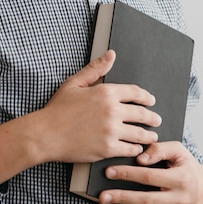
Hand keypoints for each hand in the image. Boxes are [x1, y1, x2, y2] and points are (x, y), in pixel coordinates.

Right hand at [0, 50, 160, 185]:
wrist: (45, 134)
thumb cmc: (58, 109)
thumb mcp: (75, 83)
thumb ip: (96, 69)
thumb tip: (111, 54)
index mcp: (106, 92)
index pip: (135, 92)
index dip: (146, 97)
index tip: (151, 101)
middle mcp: (112, 110)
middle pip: (142, 114)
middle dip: (152, 117)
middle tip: (156, 120)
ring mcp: (111, 131)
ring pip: (140, 133)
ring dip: (149, 135)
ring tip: (152, 137)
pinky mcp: (108, 148)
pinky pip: (130, 149)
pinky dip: (136, 149)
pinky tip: (137, 149)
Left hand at [97, 141, 202, 203]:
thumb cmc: (186, 166)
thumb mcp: (178, 150)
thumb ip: (159, 148)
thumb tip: (140, 158)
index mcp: (182, 179)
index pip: (149, 177)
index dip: (128, 174)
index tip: (109, 172)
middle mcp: (180, 200)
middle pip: (145, 201)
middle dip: (121, 197)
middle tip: (101, 195)